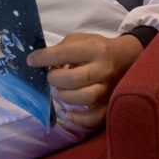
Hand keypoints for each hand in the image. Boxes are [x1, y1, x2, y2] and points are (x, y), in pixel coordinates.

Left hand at [26, 31, 143, 129]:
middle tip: (50, 77)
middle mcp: (104, 69)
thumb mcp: (82, 40)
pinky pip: (96, 118)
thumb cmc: (98, 48)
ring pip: (86, 98)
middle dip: (55, 79)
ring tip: (59, 91)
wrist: (127, 58)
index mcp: (96, 49)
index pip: (66, 53)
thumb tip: (41, 62)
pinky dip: (80, 119)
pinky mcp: (110, 104)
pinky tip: (69, 113)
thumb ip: (63, 49)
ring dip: (65, 96)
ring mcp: (109, 89)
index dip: (45, 58)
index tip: (31, 61)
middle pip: (75, 79)